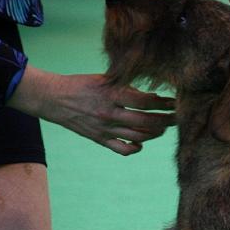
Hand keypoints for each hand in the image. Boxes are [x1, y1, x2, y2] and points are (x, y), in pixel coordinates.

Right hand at [8, 65, 174, 155]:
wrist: (53, 98)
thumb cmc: (83, 85)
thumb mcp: (106, 80)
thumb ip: (128, 88)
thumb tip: (154, 96)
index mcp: (111, 95)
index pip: (146, 102)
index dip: (164, 103)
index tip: (175, 102)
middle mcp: (109, 113)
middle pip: (147, 122)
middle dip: (166, 120)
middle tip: (176, 117)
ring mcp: (104, 129)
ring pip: (139, 137)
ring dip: (155, 133)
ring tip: (162, 127)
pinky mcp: (99, 139)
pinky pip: (122, 150)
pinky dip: (136, 148)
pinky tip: (141, 142)